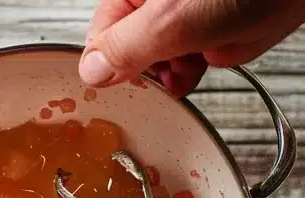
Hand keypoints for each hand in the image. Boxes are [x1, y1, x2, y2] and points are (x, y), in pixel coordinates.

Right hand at [80, 0, 304, 96]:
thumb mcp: (174, 17)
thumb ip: (126, 47)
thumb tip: (91, 72)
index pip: (101, 37)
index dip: (114, 64)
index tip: (133, 80)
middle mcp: (156, 2)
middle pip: (131, 52)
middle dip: (153, 68)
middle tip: (172, 67)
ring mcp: (185, 14)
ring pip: (163, 60)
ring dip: (180, 70)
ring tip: (201, 56)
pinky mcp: (212, 26)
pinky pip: (194, 57)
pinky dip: (204, 64)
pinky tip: (217, 52)